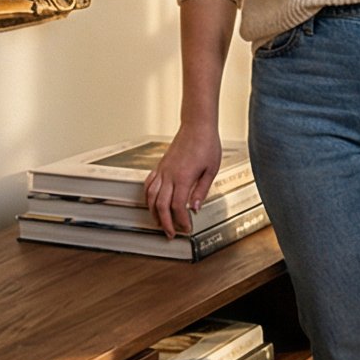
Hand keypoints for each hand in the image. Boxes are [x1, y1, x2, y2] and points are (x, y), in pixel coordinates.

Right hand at [146, 121, 225, 236]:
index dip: (181, 221)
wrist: (197, 126)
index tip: (187, 228)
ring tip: (160, 223)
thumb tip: (195, 208)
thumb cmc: (207, 144)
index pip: (177, 206)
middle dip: (165, 223)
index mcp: (183, 177)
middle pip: (161, 205)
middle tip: (171, 234)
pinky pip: (149, 184)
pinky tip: (151, 203)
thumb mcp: (211, 169)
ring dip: (154, 212)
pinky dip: (148, 196)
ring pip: (151, 196)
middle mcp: (169, 174)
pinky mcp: (160, 166)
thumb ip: (201, 190)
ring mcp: (163, 170)